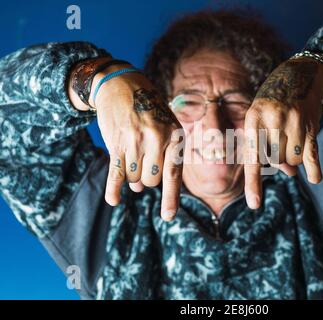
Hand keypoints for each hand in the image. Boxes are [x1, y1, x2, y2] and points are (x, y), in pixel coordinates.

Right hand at [91, 66, 183, 220]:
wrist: (122, 84)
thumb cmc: (150, 109)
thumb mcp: (167, 124)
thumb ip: (162, 156)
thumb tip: (140, 188)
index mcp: (174, 136)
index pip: (173, 174)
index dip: (170, 197)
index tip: (167, 216)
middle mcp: (156, 139)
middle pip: (151, 181)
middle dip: (147, 180)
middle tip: (143, 165)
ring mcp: (135, 141)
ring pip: (134, 178)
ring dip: (132, 176)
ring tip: (132, 158)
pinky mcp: (116, 142)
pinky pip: (116, 173)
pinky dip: (113, 189)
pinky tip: (113, 200)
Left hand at [244, 55, 322, 208]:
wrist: (299, 73)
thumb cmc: (273, 101)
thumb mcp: (261, 118)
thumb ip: (268, 146)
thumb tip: (291, 174)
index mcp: (253, 118)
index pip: (253, 157)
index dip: (254, 182)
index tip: (254, 204)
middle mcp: (273, 120)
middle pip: (275, 161)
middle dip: (277, 160)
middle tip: (279, 144)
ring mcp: (294, 121)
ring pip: (293, 160)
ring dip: (292, 158)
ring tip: (291, 140)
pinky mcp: (312, 123)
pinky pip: (313, 154)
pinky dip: (314, 169)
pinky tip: (316, 178)